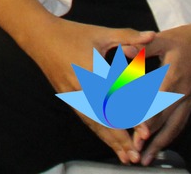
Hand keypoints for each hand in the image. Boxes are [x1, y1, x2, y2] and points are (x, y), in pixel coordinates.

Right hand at [24, 17, 156, 162]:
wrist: (38, 36)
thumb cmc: (71, 33)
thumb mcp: (100, 33)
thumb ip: (128, 36)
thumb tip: (152, 36)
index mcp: (92, 72)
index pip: (115, 100)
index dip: (130, 117)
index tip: (144, 131)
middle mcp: (81, 88)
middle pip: (103, 119)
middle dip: (120, 139)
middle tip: (135, 156)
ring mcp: (72, 95)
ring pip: (93, 123)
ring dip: (109, 140)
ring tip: (125, 156)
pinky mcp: (67, 97)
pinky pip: (85, 117)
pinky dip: (98, 131)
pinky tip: (107, 141)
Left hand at [130, 19, 190, 163]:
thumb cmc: (187, 39)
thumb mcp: (165, 38)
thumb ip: (143, 46)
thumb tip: (123, 50)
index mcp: (172, 78)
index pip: (158, 102)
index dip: (147, 116)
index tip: (136, 130)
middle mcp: (182, 94)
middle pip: (164, 120)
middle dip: (149, 137)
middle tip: (134, 151)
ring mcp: (188, 100)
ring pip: (174, 127)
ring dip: (160, 144)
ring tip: (146, 159)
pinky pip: (180, 123)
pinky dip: (169, 137)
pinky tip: (160, 147)